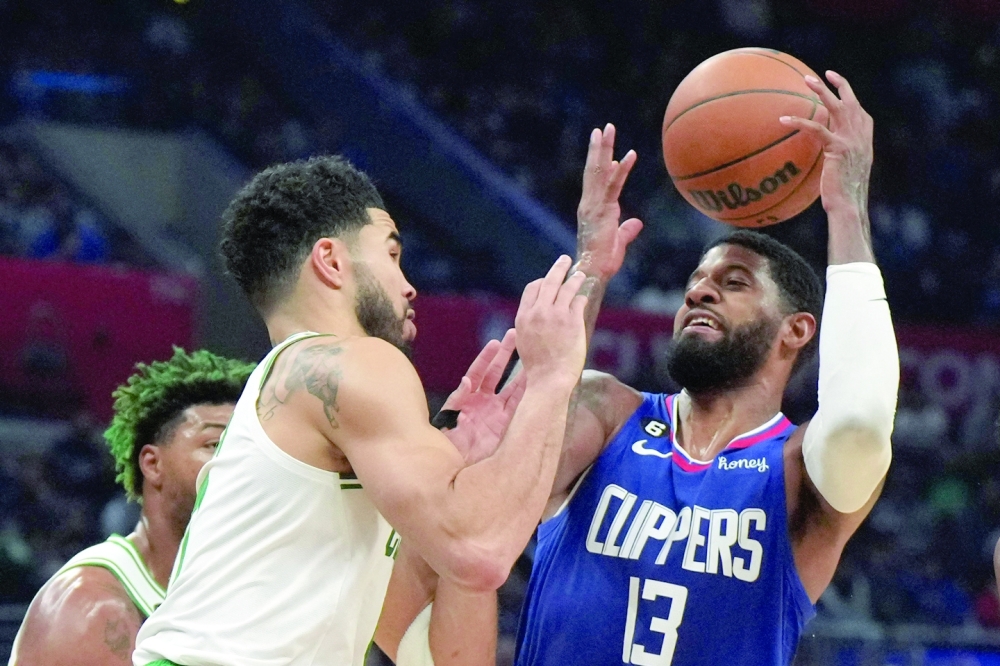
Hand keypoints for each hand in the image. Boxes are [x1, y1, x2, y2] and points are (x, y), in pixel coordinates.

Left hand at [439, 330, 527, 464]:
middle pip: (497, 374)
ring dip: (521, 372)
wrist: (458, 469)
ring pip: (512, 387)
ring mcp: (498, 413)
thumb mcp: (447, 420)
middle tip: (515, 335)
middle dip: (506, 355)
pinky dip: (527, 394)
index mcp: (468, 398)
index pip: (479, 373)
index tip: (495, 343)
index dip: (486, 358)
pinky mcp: (508, 425)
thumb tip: (467, 380)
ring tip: (531, 353)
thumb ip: (457, 400)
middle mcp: (484, 402)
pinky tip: (535, 380)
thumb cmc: (447, 444)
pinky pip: (519, 406)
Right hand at [515, 255, 588, 386]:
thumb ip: (530, 324)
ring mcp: (556, 314)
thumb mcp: (525, 341)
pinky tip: (583, 296)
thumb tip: (538, 313)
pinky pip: (578, 301)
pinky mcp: (572, 320)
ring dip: (575, 278)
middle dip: (558, 268)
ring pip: (567, 287)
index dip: (541, 281)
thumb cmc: (538, 365)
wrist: (549, 378)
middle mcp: (538, 312)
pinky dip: (581, 297)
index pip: (532, 288)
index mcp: (523, 316)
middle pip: (549, 281)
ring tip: (580, 275)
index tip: (548, 280)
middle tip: (565, 260)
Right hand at [576, 124, 643, 280]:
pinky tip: (630, 154)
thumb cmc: (603, 262)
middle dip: (598, 148)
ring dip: (605, 149)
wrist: (593, 271)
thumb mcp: (618, 242)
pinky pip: (614, 186)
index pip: (595, 181)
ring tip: (608, 129)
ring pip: (599, 171)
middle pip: (593, 170)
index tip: (603, 147)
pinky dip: (622, 170)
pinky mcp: (604, 210)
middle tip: (602, 128)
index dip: (599, 162)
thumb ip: (626, 231)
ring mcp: (595, 205)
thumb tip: (636, 223)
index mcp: (592, 209)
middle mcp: (590, 203)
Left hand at [779, 71, 873, 218]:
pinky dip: (800, 122)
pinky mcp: (838, 148)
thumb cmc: (844, 194)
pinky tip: (784, 119)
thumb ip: (838, 156)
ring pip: (836, 107)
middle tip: (823, 73)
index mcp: (864, 139)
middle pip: (850, 102)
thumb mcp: (845, 171)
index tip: (838, 84)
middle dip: (838, 85)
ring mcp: (851, 140)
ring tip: (806, 80)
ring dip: (822, 91)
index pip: (859, 111)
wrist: (849, 204)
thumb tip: (824, 155)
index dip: (850, 96)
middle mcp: (860, 136)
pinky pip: (817, 129)